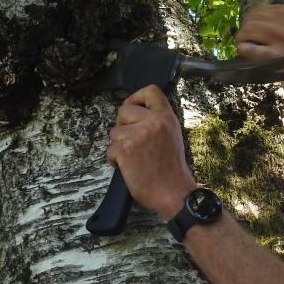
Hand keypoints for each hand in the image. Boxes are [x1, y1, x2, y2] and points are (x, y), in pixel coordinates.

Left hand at [106, 86, 197, 219]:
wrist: (173, 193)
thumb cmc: (172, 171)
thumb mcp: (173, 137)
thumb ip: (157, 123)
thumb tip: (136, 117)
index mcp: (167, 118)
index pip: (150, 91)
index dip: (135, 97)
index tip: (132, 108)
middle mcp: (153, 123)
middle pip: (124, 110)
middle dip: (122, 125)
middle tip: (129, 140)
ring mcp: (139, 135)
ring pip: (114, 132)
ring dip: (118, 145)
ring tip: (133, 158)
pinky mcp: (126, 150)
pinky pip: (110, 149)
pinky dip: (114, 160)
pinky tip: (128, 167)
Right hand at [234, 3, 283, 83]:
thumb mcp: (271, 67)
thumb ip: (256, 58)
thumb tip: (241, 47)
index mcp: (283, 54)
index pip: (261, 51)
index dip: (246, 48)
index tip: (240, 47)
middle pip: (250, 28)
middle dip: (241, 35)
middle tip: (241, 41)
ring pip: (252, 16)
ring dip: (245, 25)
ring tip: (248, 33)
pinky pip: (258, 10)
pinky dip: (253, 17)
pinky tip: (257, 25)